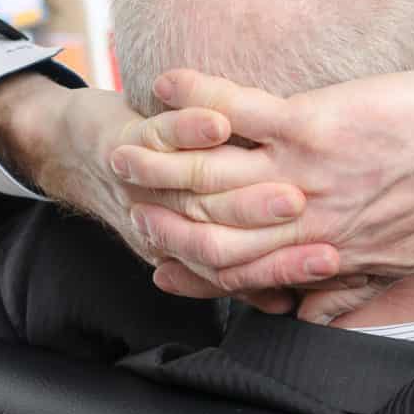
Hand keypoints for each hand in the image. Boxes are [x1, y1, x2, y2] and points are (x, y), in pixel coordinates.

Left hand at [0, 72, 330, 305]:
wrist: (83, 153)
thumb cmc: (165, 186)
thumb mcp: (222, 225)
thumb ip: (267, 256)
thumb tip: (310, 295)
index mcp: (207, 248)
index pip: (255, 270)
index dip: (291, 268)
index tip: (330, 261)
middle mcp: (177, 226)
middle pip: (226, 239)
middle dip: (265, 224)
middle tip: (300, 211)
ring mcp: (153, 185)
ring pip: (193, 190)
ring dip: (226, 182)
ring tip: (273, 178)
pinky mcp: (131, 143)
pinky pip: (159, 138)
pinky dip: (187, 128)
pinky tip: (215, 118)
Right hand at [114, 69, 413, 322]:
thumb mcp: (393, 263)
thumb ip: (345, 288)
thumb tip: (313, 314)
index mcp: (318, 252)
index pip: (236, 271)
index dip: (189, 269)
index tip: (158, 262)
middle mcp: (299, 220)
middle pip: (206, 228)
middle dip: (155, 214)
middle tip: (119, 193)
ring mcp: (301, 173)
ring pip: (208, 176)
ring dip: (159, 156)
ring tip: (125, 136)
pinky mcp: (312, 125)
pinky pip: (236, 112)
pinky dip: (195, 97)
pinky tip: (164, 85)